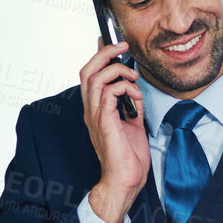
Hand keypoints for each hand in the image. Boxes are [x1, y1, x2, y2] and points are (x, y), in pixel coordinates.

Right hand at [79, 39, 148, 222]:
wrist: (125, 179)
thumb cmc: (128, 157)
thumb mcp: (132, 123)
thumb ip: (130, 105)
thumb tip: (135, 89)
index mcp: (96, 110)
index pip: (90, 75)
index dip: (99, 55)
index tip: (113, 43)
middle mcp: (91, 111)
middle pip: (86, 70)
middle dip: (105, 53)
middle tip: (123, 46)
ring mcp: (95, 116)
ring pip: (95, 77)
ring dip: (117, 69)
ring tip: (133, 77)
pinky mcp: (104, 122)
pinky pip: (108, 93)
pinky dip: (124, 87)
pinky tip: (136, 95)